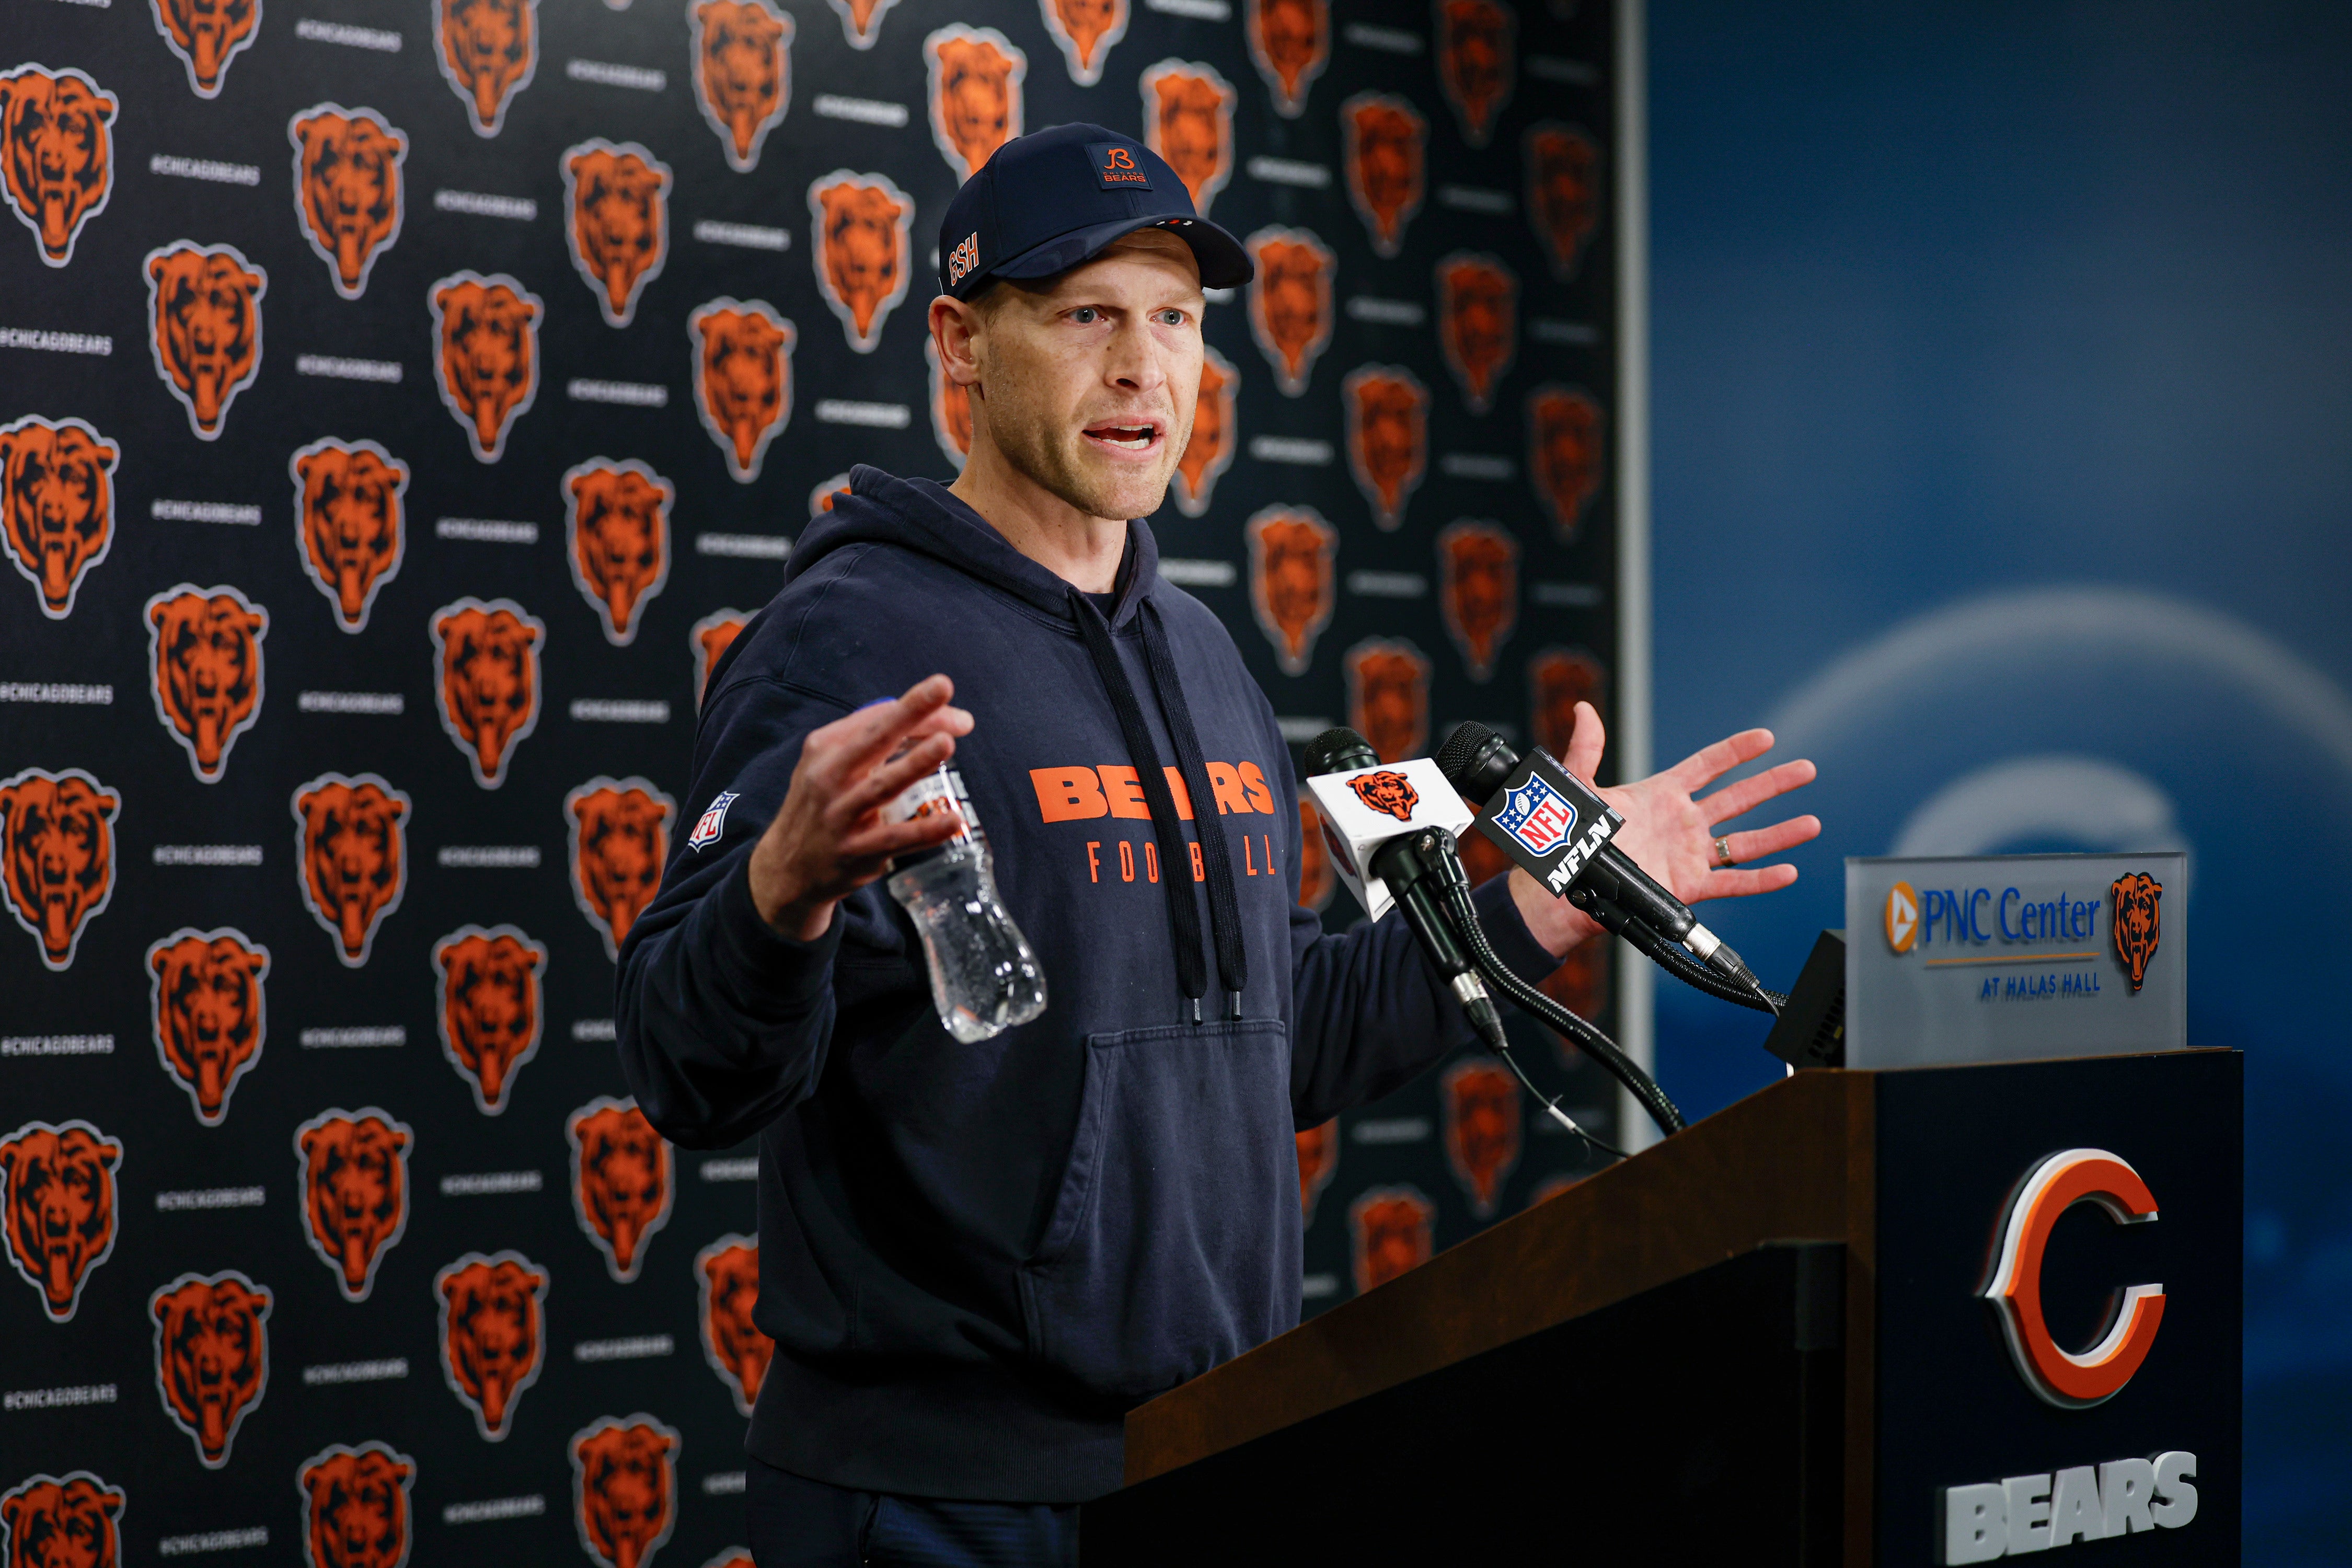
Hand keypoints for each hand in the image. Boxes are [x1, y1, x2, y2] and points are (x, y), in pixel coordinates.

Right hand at [748, 675, 974, 939]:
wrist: (787, 867)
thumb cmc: (824, 804)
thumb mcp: (833, 765)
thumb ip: (879, 743)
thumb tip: (943, 724)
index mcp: (825, 748)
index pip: (875, 719)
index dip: (915, 705)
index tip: (947, 693)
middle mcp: (828, 777)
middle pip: (874, 739)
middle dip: (908, 712)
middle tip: (942, 687)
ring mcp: (841, 816)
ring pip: (882, 787)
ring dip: (914, 764)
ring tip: (945, 744)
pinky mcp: (856, 852)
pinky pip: (895, 839)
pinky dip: (925, 831)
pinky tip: (953, 820)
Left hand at [1510, 702, 1820, 958]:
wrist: (1566, 884)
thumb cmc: (1573, 838)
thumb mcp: (1579, 788)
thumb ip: (1586, 749)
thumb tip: (1584, 709)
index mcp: (1662, 795)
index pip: (1707, 766)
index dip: (1735, 752)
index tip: (1765, 737)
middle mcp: (1683, 823)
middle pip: (1738, 799)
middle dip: (1773, 784)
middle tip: (1805, 769)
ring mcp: (1689, 855)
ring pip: (1744, 842)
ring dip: (1779, 833)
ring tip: (1811, 822)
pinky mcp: (1689, 885)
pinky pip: (1732, 882)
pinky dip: (1760, 880)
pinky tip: (1786, 871)